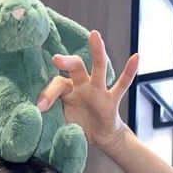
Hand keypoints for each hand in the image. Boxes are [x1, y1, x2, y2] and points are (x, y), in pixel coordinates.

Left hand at [37, 31, 138, 151]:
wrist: (100, 138)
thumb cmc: (80, 127)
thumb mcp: (62, 123)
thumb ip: (52, 118)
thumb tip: (36, 118)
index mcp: (68, 90)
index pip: (58, 84)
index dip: (48, 94)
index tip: (40, 106)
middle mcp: (83, 85)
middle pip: (76, 66)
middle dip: (66, 61)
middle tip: (56, 58)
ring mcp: (98, 91)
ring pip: (99, 68)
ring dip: (97, 52)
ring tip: (94, 35)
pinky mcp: (111, 100)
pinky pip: (122, 85)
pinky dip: (129, 72)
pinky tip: (136, 57)